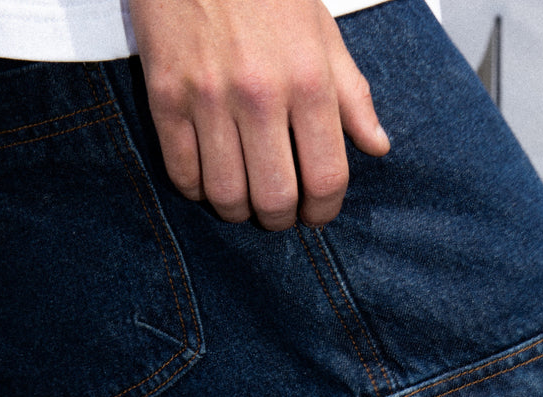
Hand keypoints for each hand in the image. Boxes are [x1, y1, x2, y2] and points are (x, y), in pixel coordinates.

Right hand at [130, 0, 390, 229]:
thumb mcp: (322, 32)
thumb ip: (351, 94)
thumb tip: (377, 145)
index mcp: (308, 80)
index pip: (326, 178)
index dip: (324, 210)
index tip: (316, 213)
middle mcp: (260, 94)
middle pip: (275, 198)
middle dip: (281, 219)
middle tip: (279, 213)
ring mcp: (209, 97)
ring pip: (226, 196)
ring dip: (238, 211)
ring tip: (244, 199)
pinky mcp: (165, 95)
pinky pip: (182, 173)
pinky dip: (197, 189)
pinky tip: (208, 177)